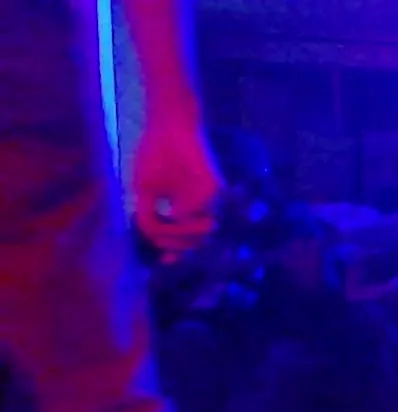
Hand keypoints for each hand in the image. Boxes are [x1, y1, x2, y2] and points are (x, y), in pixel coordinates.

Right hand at [132, 120, 222, 262]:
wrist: (168, 125)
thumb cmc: (155, 154)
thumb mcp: (145, 191)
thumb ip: (150, 216)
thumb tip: (155, 239)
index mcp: (185, 208)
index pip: (185, 239)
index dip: (175, 253)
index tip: (165, 261)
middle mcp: (201, 206)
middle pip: (193, 242)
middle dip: (173, 244)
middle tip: (160, 236)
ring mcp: (209, 199)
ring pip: (198, 233)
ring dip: (179, 235)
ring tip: (166, 222)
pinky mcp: (214, 188)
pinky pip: (198, 212)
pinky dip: (183, 218)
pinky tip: (171, 211)